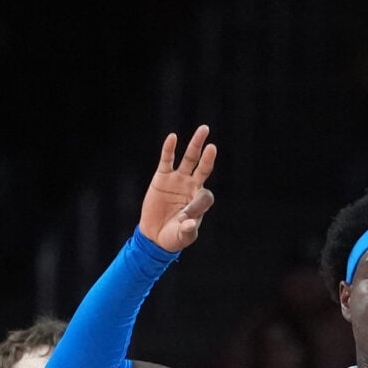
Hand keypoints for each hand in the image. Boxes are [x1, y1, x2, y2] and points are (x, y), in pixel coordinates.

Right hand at [137, 126, 218, 252]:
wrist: (155, 236)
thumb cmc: (173, 237)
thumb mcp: (182, 237)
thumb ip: (187, 230)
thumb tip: (189, 222)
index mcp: (200, 201)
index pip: (205, 197)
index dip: (197, 206)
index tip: (185, 218)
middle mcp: (191, 186)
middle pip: (203, 168)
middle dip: (208, 158)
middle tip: (212, 147)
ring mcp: (178, 180)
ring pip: (189, 159)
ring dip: (196, 145)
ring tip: (204, 130)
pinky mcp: (162, 177)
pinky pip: (167, 160)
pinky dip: (169, 149)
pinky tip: (172, 138)